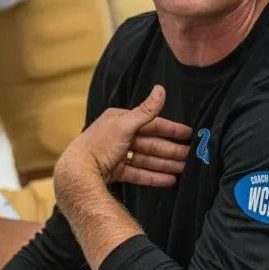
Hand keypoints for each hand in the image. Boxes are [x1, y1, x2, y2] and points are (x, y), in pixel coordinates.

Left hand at [55, 86, 191, 196]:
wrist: (78, 172)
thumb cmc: (99, 144)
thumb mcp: (125, 124)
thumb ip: (146, 111)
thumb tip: (161, 89)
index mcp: (120, 121)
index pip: (151, 123)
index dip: (171, 129)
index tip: (188, 133)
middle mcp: (118, 136)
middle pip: (150, 143)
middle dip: (170, 150)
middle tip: (190, 156)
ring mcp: (116, 155)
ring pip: (146, 159)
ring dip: (165, 164)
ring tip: (183, 169)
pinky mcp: (114, 171)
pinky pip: (138, 173)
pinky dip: (153, 176)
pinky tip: (168, 180)